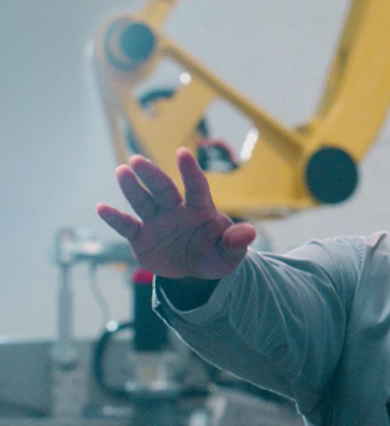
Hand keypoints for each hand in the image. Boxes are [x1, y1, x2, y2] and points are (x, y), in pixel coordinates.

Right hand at [96, 147, 255, 278]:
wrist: (195, 272)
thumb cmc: (216, 255)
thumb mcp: (230, 255)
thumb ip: (237, 243)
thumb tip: (250, 232)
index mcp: (200, 210)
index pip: (196, 187)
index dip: (190, 171)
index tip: (182, 153)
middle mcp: (176, 210)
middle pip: (163, 190)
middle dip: (152, 175)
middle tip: (138, 160)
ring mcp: (157, 221)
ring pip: (143, 202)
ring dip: (132, 189)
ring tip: (122, 171)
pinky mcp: (141, 237)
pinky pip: (127, 226)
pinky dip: (115, 218)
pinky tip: (101, 208)